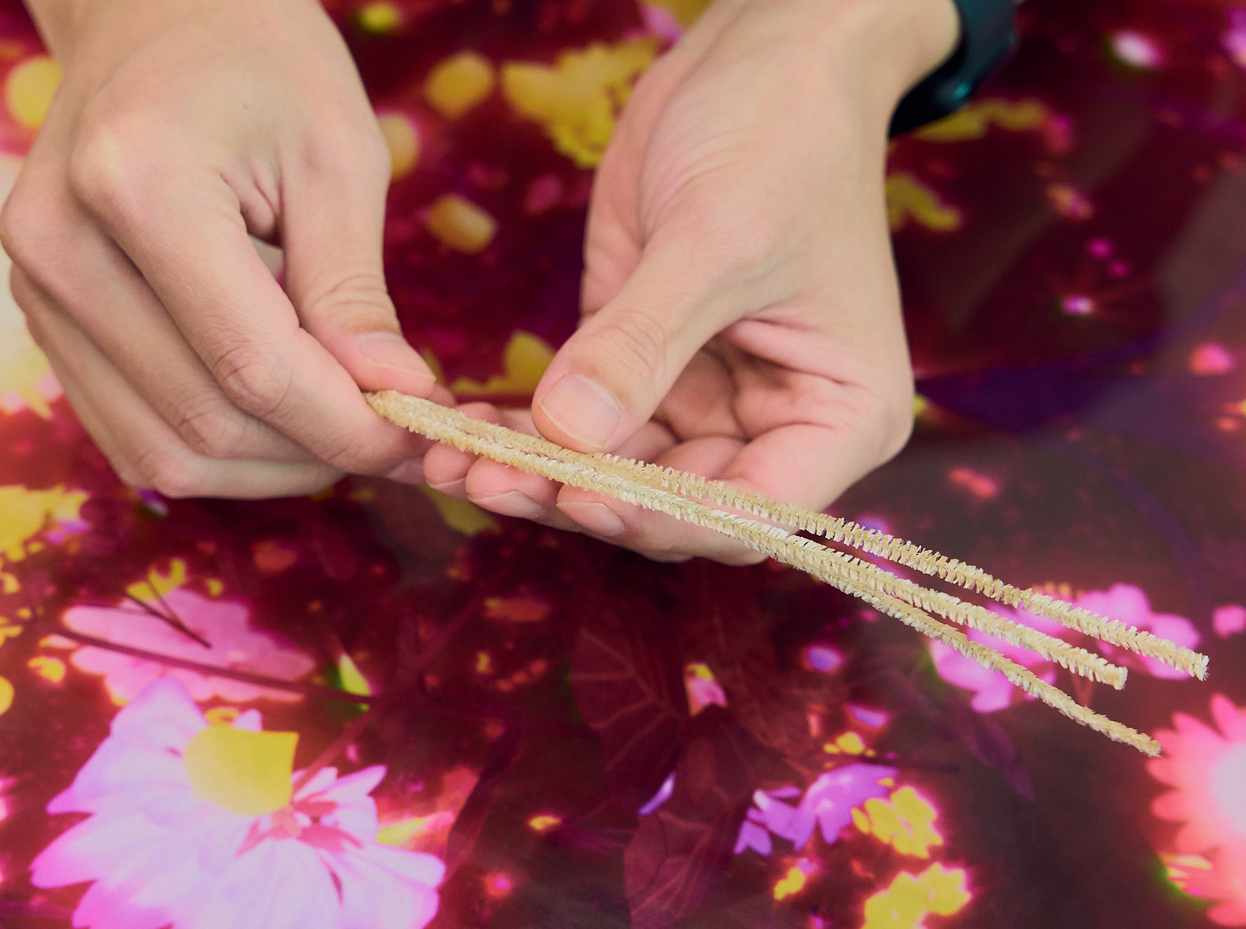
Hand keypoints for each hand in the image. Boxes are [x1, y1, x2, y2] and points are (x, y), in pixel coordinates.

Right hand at [1, 0, 438, 498]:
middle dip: (320, 450)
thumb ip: (354, 293)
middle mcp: (61, 248)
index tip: (420, 433)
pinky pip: (135, 436)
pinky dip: (222, 451)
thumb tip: (398, 405)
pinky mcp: (44, 322)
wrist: (157, 21)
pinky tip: (286, 420)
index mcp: (137, 185)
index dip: (348, 424)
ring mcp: (36, 292)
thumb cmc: (262, 67)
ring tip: (346, 428)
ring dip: (272, 466)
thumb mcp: (337, 159)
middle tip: (400, 438)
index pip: (252, 363)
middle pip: (207, 420)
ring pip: (165, 452)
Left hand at [426, 0, 958, 561]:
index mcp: (837, 417)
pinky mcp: (641, 365)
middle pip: (667, 505)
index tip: (577, 494)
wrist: (758, 62)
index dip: (661, 519)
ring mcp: (704, 400)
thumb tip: (568, 435)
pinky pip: (581, 422)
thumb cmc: (781, 138)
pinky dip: (527, 429)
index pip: (748, 514)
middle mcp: (771, 425)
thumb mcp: (716, 240)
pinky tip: (464, 426)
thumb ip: (643, 343)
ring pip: (613, 474)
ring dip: (536, 472)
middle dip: (575, 497)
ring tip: (448, 459)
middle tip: (481, 480)